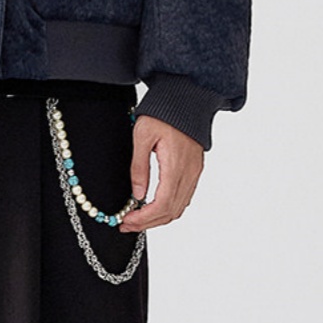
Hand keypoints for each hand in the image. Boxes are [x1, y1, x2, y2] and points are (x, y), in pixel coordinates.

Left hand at [119, 115, 203, 232]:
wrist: (186, 98)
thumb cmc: (162, 112)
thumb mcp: (142, 135)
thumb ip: (139, 166)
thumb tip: (138, 195)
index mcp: (175, 166)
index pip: (162, 205)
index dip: (145, 219)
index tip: (127, 221)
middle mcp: (188, 173)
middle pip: (171, 211)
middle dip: (149, 223)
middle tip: (127, 224)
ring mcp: (194, 172)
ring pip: (179, 207)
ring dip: (159, 217)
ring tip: (138, 218)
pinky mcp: (195, 169)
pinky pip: (184, 197)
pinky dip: (169, 207)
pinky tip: (154, 205)